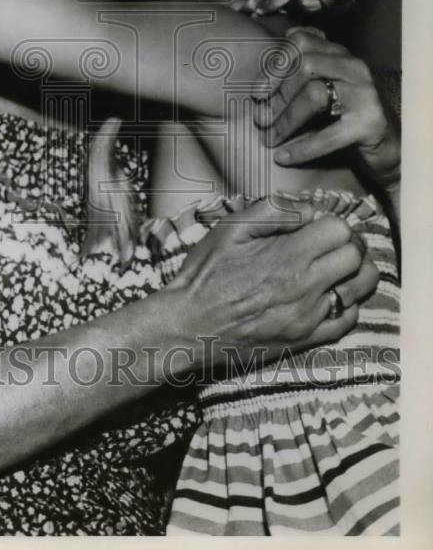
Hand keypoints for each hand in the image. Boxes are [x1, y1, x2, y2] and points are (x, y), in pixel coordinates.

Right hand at [167, 197, 378, 368]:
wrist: (190, 325)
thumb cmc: (206, 274)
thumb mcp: (229, 229)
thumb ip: (272, 210)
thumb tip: (308, 209)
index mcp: (287, 256)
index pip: (340, 230)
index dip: (330, 222)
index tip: (316, 226)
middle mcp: (306, 287)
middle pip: (356, 257)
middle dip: (346, 244)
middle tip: (328, 243)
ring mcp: (309, 317)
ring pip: (360, 288)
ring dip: (354, 272)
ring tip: (335, 266)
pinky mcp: (306, 339)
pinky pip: (348, 320)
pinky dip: (346, 303)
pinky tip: (328, 295)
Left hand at [253, 26, 399, 189]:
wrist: (388, 147)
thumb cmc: (344, 117)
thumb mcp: (322, 89)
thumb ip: (297, 77)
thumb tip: (258, 85)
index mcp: (339, 55)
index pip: (301, 42)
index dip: (274, 65)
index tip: (258, 92)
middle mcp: (354, 68)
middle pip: (305, 66)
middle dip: (277, 95)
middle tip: (260, 119)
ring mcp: (365, 94)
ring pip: (314, 94)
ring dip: (285, 120)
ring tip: (269, 138)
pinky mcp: (370, 124)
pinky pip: (327, 135)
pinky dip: (301, 149)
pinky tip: (282, 157)